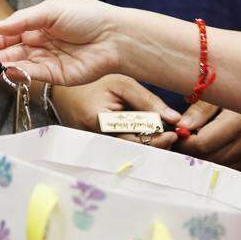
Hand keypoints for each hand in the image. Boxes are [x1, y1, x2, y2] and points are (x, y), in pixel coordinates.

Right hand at [0, 0, 128, 86]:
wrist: (114, 37)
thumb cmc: (87, 17)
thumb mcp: (51, 10)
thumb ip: (22, 20)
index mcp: (38, 24)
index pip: (8, 33)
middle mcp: (39, 43)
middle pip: (10, 50)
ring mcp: (46, 60)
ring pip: (18, 64)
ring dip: (2, 66)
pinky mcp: (55, 76)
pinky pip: (32, 75)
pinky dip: (18, 73)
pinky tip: (6, 71)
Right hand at [51, 74, 179, 149]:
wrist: (65, 95)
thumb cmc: (96, 85)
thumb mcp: (122, 84)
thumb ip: (147, 101)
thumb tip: (174, 119)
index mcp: (99, 121)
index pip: (135, 137)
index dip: (157, 138)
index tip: (175, 133)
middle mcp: (96, 140)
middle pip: (134, 151)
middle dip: (156, 146)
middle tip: (173, 137)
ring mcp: (95, 150)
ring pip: (130, 155)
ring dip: (150, 148)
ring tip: (164, 138)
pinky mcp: (98, 153)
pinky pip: (123, 153)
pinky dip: (139, 147)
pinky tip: (150, 140)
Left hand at [175, 103, 240, 172]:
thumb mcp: (224, 93)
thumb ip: (201, 110)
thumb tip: (181, 127)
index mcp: (237, 124)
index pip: (201, 144)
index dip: (184, 141)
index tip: (175, 133)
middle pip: (207, 159)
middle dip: (189, 152)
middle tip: (179, 140)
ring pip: (217, 167)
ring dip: (201, 159)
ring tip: (192, 145)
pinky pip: (229, 170)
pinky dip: (215, 163)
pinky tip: (209, 151)